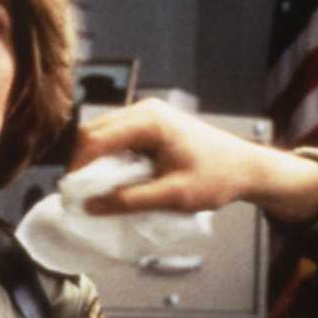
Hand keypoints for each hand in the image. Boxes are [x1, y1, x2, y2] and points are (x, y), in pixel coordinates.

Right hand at [69, 99, 317, 223]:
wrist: (246, 168)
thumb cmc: (217, 178)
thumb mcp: (172, 195)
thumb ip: (129, 201)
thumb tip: (91, 206)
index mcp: (150, 121)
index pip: (96, 139)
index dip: (78, 166)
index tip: (70, 193)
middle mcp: (145, 110)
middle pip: (94, 132)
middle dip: (82, 163)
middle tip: (77, 194)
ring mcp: (148, 115)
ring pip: (104, 134)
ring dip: (95, 161)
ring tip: (93, 190)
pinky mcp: (151, 125)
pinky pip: (119, 138)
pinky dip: (110, 158)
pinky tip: (113, 180)